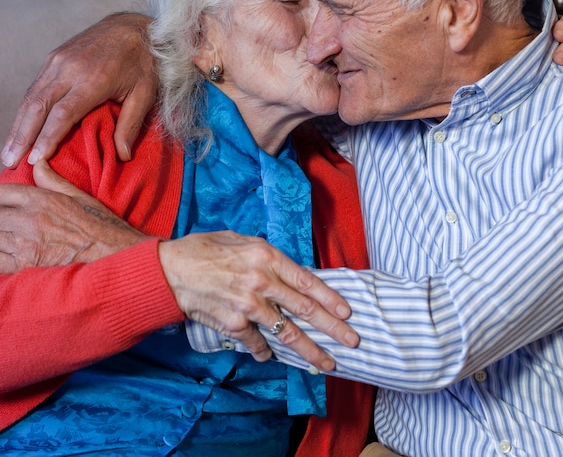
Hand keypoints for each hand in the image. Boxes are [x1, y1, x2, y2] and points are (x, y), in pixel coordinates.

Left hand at [0, 160, 147, 271]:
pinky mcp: (24, 265)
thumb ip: (52, 180)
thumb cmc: (101, 227)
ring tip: (9, 236)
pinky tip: (6, 254)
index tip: (3, 202)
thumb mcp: (79, 196)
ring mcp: (24, 243)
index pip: (1, 192)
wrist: (113, 254)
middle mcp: (28, 219)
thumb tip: (37, 162)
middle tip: (7, 224)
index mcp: (40, 200)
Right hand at [1, 12, 156, 168]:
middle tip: (10, 163)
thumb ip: (131, 124)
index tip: (35, 160)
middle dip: (21, 137)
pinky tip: (21, 128)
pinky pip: (35, 87)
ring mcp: (58, 61)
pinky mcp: (53, 57)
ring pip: (31, 97)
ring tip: (9, 152)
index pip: (62, 114)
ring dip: (17, 126)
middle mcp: (69, 69)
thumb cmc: (144, 63)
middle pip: (37, 107)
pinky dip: (25, 110)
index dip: (46, 138)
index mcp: (93, 80)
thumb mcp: (145, 94)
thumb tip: (122, 156)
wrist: (136, 27)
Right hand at [159, 232, 358, 371]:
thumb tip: (290, 272)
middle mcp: (260, 281)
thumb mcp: (240, 240)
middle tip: (352, 341)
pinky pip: (257, 342)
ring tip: (325, 363)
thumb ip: (267, 256)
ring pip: (286, 332)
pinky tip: (273, 356)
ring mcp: (247, 305)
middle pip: (303, 309)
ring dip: (309, 350)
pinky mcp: (232, 323)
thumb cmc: (204, 250)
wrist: (169, 270)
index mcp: (266, 256)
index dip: (329, 298)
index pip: (306, 280)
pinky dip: (266, 351)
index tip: (346, 312)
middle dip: (332, 328)